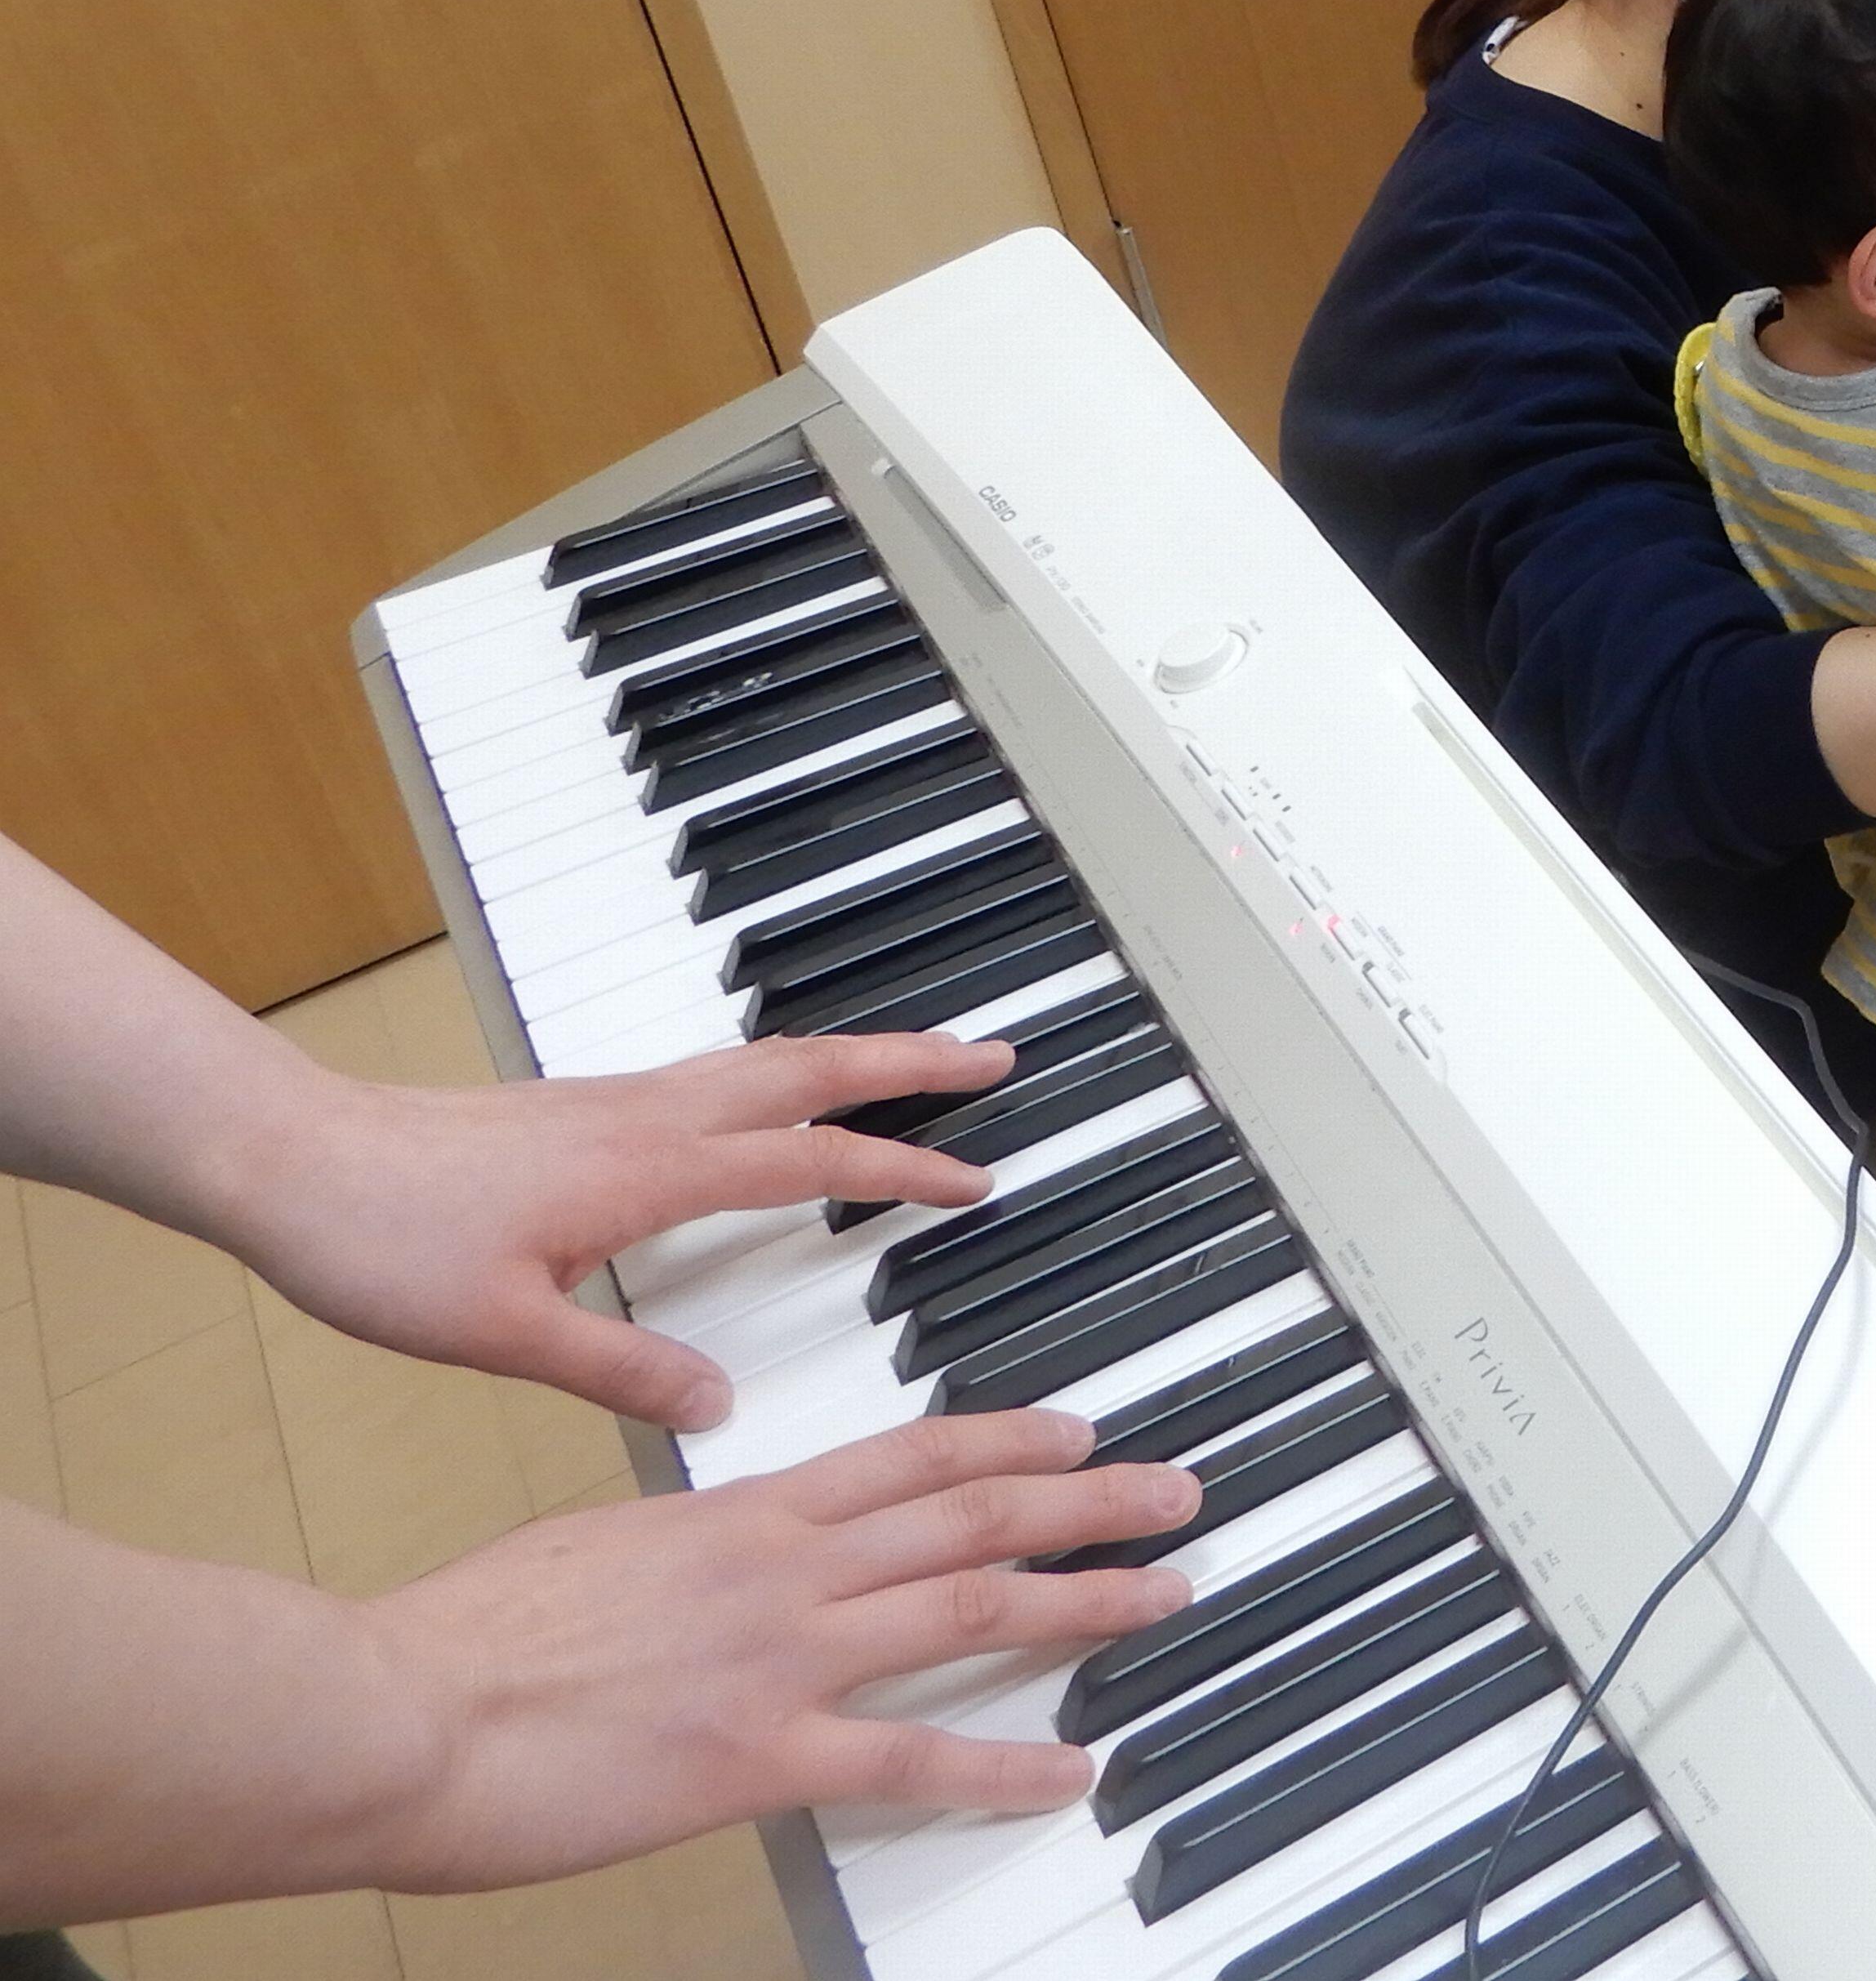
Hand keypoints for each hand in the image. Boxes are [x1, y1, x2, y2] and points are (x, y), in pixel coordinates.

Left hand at [220, 1036, 1023, 1432]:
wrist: (291, 1160)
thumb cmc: (384, 1244)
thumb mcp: (502, 1333)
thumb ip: (619, 1373)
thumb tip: (717, 1408)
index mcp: (649, 1170)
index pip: (808, 1159)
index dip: (900, 1172)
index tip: (975, 1184)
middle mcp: (648, 1116)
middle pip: (811, 1070)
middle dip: (913, 1064)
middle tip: (997, 1057)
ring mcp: (617, 1099)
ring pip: (766, 1058)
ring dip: (854, 1056)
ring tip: (918, 1061)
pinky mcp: (585, 1103)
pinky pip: (719, 1070)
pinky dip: (784, 1069)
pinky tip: (778, 1097)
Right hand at [343, 1409, 1196, 1891]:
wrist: (399, 1708)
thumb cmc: (464, 1640)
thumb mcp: (591, 1551)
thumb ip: (673, 1549)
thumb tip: (705, 1553)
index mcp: (737, 1515)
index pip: (906, 1452)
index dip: (1005, 1435)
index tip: (1076, 1428)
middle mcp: (783, 1570)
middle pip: (970, 1509)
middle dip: (1086, 1496)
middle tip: (1171, 1490)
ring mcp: (783, 1659)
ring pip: (972, 1604)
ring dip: (1084, 1595)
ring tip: (1166, 1587)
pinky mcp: (759, 1757)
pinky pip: (912, 1758)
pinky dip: (1002, 1764)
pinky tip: (1070, 1770)